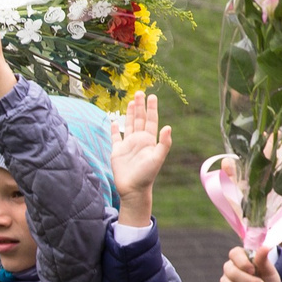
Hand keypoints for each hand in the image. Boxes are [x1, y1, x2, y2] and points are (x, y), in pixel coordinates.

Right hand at [110, 92, 171, 226]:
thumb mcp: (157, 158)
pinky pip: (115, 137)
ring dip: (129, 113)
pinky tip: (113, 121)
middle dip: (140, 106)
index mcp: (149, 140)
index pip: (151, 120)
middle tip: (140, 92)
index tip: (152, 96)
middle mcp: (139, 140)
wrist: (133, 189)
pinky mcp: (117, 151)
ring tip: (130, 101)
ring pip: (129, 124)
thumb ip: (163, 143)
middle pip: (139, 119)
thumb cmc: (147, 175)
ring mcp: (128, 145)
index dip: (152, 108)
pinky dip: (114, 129)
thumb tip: (168, 127)